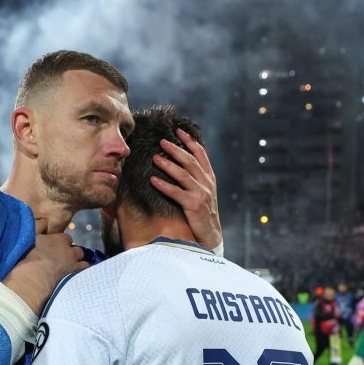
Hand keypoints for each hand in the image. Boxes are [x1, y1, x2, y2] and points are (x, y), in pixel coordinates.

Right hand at [4, 233, 88, 315]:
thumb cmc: (27, 257)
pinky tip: (75, 280)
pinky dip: (80, 276)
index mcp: (58, 239)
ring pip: (84, 263)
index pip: (66, 238)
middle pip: (77, 250)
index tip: (57, 248)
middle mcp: (69, 251)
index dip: (62, 243)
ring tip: (71, 271)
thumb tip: (43, 222)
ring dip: (78, 265)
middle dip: (73, 254)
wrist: (32, 277)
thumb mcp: (30, 237)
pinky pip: (83, 275)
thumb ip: (38, 229)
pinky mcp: (75, 278)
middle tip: (64, 260)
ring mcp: (74, 265)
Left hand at [151, 128, 221, 249]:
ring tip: (155, 157)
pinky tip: (153, 180)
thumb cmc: (202, 213)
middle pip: (190, 161)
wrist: (210, 234)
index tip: (179, 130)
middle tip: (162, 141)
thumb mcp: (203, 192)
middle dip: (176, 149)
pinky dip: (164, 185)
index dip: (190, 141)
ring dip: (168, 165)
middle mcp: (207, 183)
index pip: (201, 154)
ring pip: (184, 174)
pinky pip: (176, 192)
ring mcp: (201, 194)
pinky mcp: (194, 205)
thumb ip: (195, 178)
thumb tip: (179, 163)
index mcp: (209, 178)